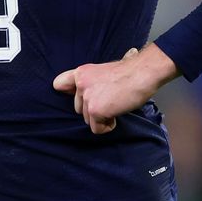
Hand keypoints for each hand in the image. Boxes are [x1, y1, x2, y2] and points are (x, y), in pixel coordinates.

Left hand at [52, 45, 178, 133]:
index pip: (59, 84)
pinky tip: (117, 113)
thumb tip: (85, 97)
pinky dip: (108, 125)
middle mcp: (80, 84)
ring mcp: (87, 98)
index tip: (79, 97)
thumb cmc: (128, 73)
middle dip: (94, 109)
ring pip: (88, 120)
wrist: (142, 73)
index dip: (67, 93)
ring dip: (102, 117)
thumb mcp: (101, 72)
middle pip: (78, 109)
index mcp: (81, 73)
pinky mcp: (95, 110)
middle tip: (111, 100)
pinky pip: (97, 129)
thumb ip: (89, 83)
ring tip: (116, 104)